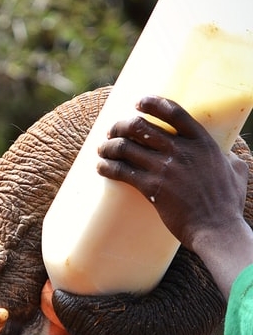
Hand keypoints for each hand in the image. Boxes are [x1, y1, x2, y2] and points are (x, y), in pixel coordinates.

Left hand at [97, 95, 252, 297]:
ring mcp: (165, 169)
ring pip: (126, 148)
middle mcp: (181, 150)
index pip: (173, 112)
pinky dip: (107, 167)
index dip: (152, 104)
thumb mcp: (236, 171)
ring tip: (102, 150)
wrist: (216, 228)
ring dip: (109, 147)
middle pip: (141, 127)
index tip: (137, 103)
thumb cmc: (227, 203)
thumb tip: (226, 156)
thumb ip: (228, 158)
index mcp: (202, 141)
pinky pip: (122, 172)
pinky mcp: (152, 188)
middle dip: (120, 126)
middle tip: (111, 131)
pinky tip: (101, 168)